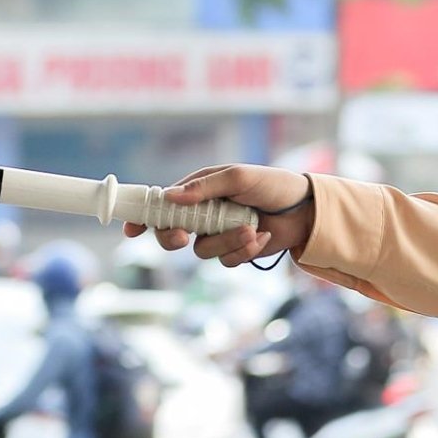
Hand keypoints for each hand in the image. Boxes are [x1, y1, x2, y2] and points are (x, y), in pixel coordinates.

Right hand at [121, 164, 315, 267]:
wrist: (307, 210)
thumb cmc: (273, 185)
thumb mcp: (238, 177)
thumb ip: (205, 187)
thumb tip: (170, 196)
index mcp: (198, 191)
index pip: (162, 204)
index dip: (144, 217)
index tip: (130, 229)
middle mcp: (204, 214)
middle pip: (171, 235)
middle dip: (173, 238)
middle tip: (182, 236)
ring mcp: (219, 234)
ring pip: (202, 251)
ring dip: (226, 241)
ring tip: (251, 228)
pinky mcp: (236, 251)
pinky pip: (226, 261)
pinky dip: (244, 251)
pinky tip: (263, 236)